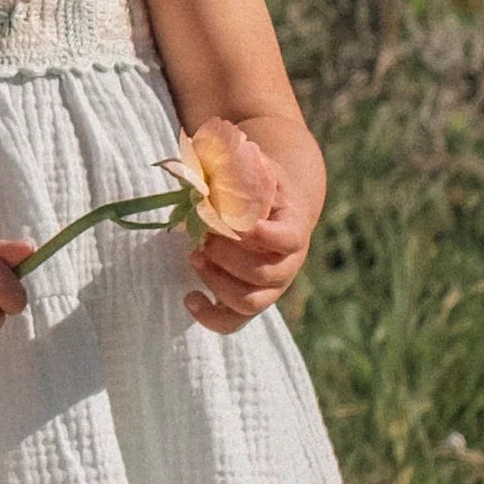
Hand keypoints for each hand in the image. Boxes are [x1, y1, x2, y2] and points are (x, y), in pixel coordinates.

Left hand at [183, 149, 311, 333]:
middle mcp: (287, 263)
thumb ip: (237, 164)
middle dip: (230, 258)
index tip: (242, 224)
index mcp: (293, 227)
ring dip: (218, 283)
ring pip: (251, 303)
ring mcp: (269, 286)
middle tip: (205, 236)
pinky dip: (209, 317)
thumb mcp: (254, 166)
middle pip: (265, 276)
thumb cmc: (260, 184)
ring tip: (194, 256)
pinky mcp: (249, 300)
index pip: (288, 239)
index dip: (265, 236)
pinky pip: (233, 322)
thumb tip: (208, 161)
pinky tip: (189, 297)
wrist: (276, 207)